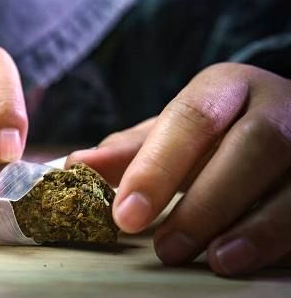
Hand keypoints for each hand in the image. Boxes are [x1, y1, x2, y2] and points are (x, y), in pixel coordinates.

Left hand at [66, 62, 290, 275]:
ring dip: (255, 227)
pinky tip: (252, 259)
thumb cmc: (219, 131)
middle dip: (206, 202)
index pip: (192, 118)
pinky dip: (283, 238)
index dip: (157, 167)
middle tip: (166, 248)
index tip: (125, 214)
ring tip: (215, 260)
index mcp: (228, 86)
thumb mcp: (176, 133)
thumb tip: (77, 166)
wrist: (284, 121)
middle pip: (253, 145)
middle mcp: (278, 105)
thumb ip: (132, 151)